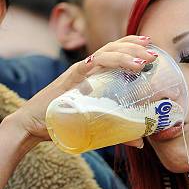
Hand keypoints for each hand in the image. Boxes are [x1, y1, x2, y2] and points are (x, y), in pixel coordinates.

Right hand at [10, 35, 155, 147]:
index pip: (114, 53)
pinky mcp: (70, 79)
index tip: (150, 47)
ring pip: (104, 54)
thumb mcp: (97, 126)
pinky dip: (107, 63)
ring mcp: (78, 73)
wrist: (34, 126)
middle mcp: (87, 70)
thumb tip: (141, 141)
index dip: (132, 47)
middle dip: (134, 47)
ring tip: (144, 61)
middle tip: (153, 52)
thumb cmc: (63, 122)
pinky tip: (121, 65)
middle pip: (112, 49)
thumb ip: (118, 131)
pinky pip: (90, 66)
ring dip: (126, 54)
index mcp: (93, 75)